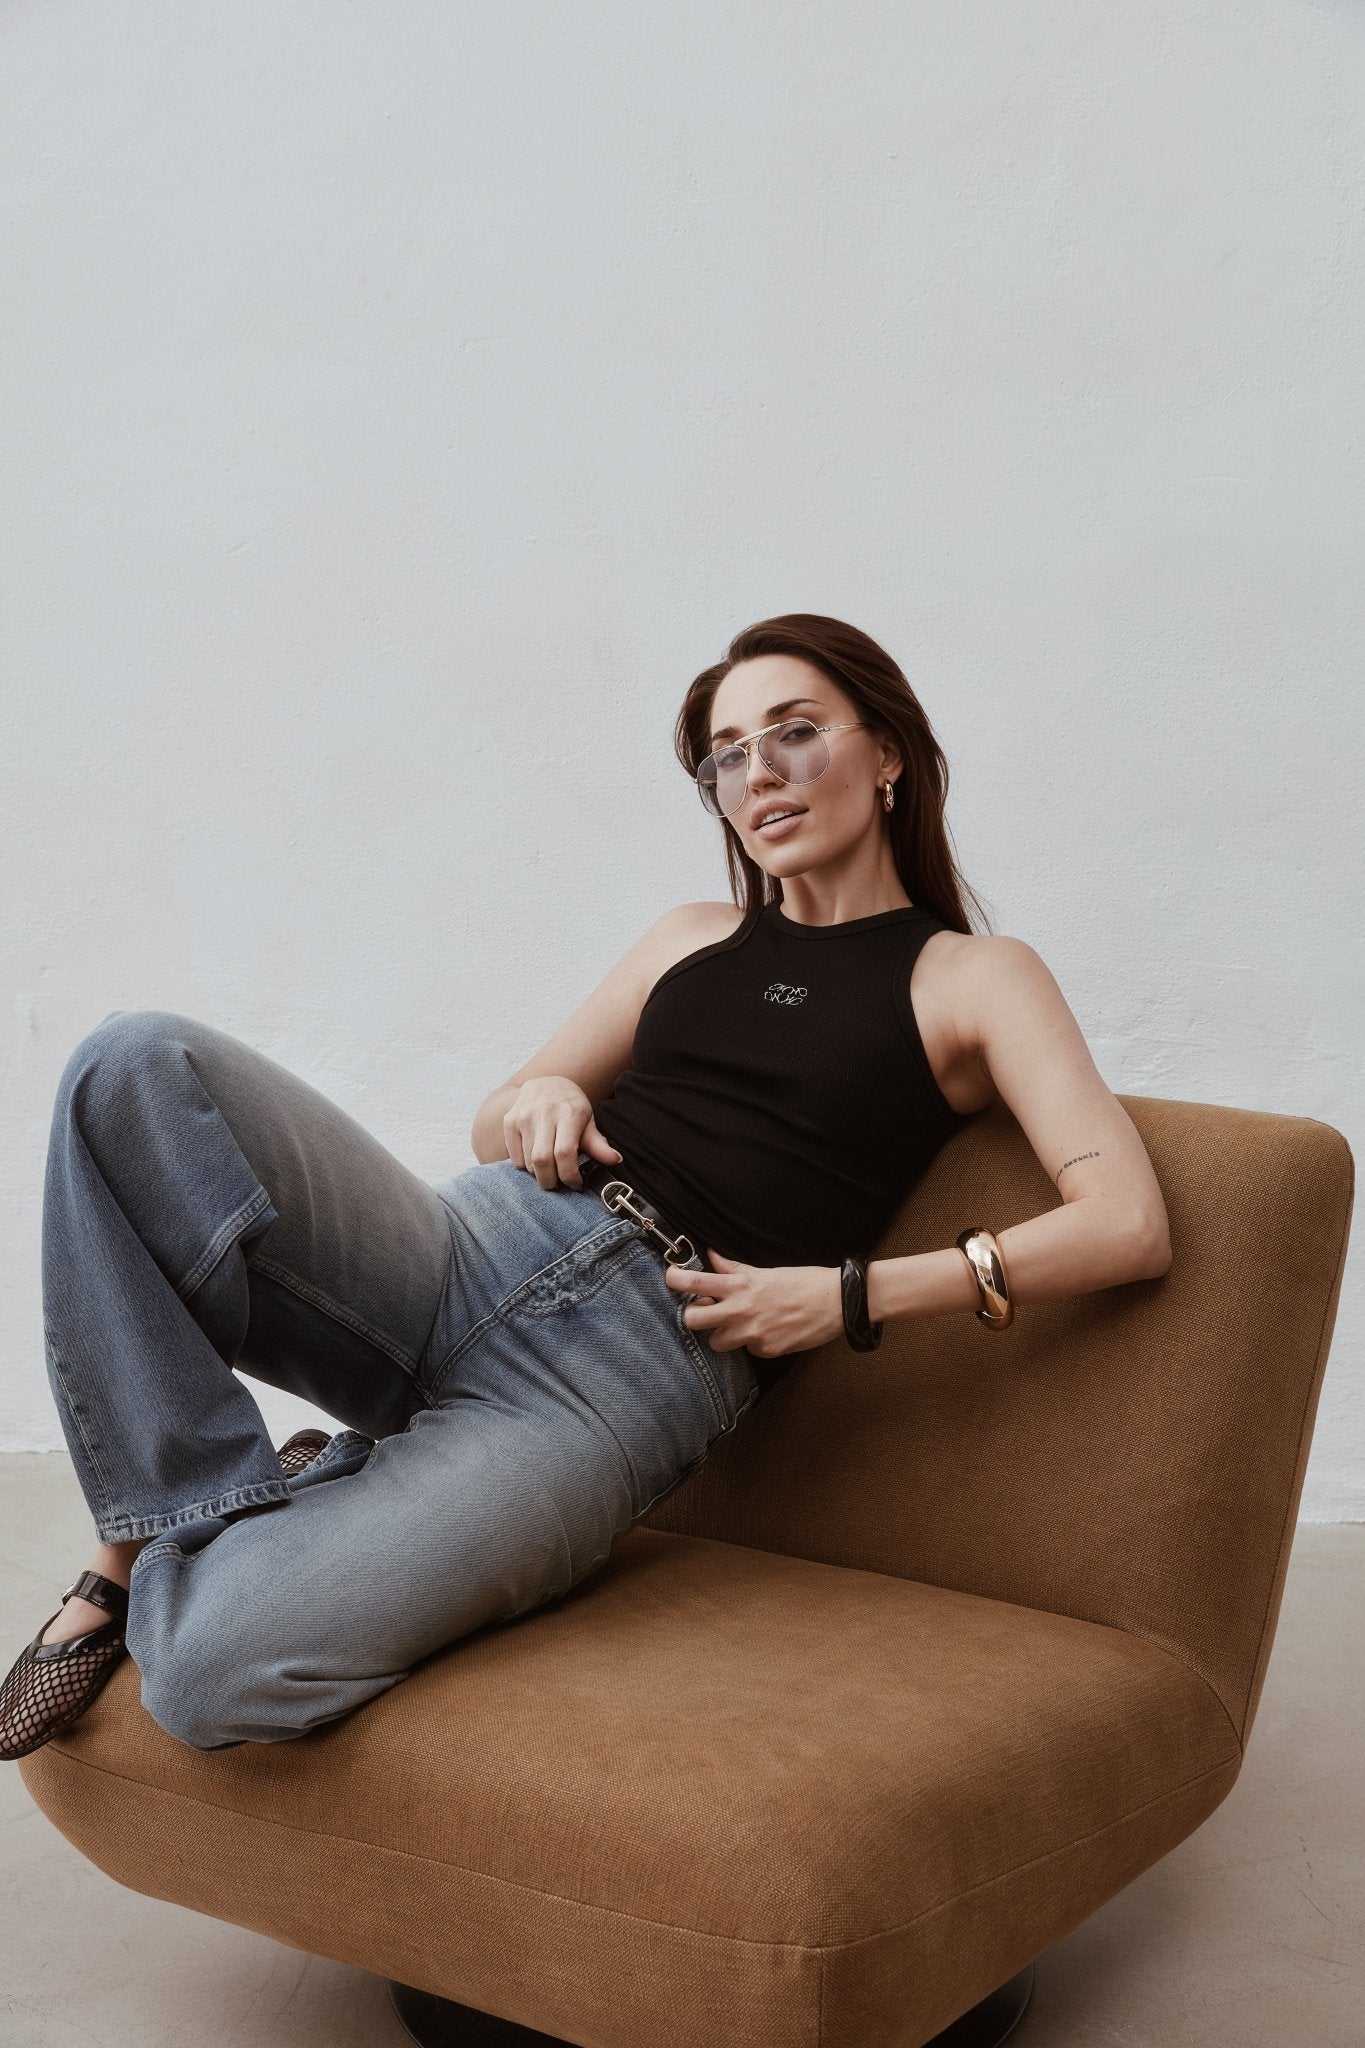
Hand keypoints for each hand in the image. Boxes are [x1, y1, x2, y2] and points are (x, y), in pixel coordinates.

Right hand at [502, 1077, 621, 1189]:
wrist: (545, 1082)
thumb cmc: (570, 1106)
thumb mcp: (587, 1120)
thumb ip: (598, 1143)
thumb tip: (615, 1160)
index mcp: (569, 1113)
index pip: (564, 1153)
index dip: (570, 1175)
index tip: (576, 1183)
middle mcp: (544, 1113)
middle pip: (542, 1161)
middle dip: (550, 1181)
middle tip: (558, 1184)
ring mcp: (523, 1116)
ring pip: (527, 1161)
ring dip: (538, 1174)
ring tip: (549, 1170)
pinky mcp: (509, 1121)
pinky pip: (514, 1157)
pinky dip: (524, 1166)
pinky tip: (534, 1161)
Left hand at [664, 1249, 844, 1356]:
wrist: (838, 1303)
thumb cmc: (805, 1281)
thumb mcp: (766, 1271)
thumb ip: (735, 1269)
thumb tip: (711, 1257)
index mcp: (741, 1285)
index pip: (694, 1282)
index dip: (674, 1280)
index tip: (671, 1278)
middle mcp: (741, 1311)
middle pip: (692, 1320)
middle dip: (694, 1315)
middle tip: (705, 1309)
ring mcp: (753, 1334)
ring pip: (717, 1342)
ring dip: (723, 1333)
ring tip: (740, 1322)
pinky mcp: (766, 1351)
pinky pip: (747, 1350)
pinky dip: (753, 1342)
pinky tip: (770, 1329)